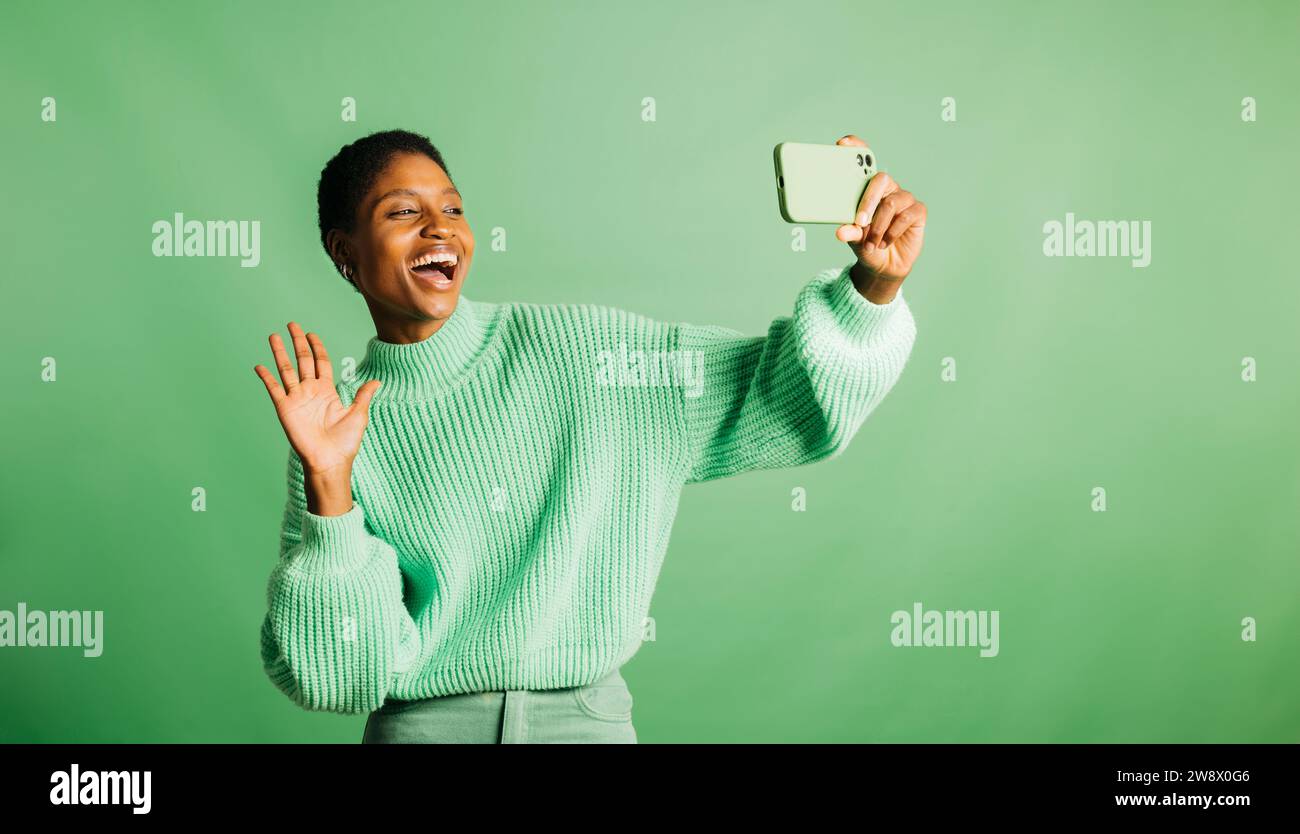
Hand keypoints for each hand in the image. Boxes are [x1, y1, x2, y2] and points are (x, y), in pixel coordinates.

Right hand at [253, 322, 381, 485]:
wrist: (330, 461)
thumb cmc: (345, 442)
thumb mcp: (359, 415)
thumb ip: (363, 395)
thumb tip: (377, 381)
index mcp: (327, 391)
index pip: (320, 362)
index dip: (316, 348)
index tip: (311, 334)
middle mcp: (310, 392)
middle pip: (302, 360)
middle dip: (297, 342)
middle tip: (292, 324)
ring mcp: (296, 399)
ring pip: (286, 370)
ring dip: (279, 353)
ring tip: (273, 335)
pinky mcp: (285, 409)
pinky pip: (274, 389)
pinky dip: (266, 377)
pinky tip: (260, 365)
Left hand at [833, 134, 926, 299]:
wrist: (885, 266)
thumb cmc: (867, 245)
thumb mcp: (854, 239)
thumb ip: (849, 232)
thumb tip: (840, 232)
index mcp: (868, 188)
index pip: (865, 162)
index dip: (856, 149)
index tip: (842, 143)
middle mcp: (887, 189)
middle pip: (880, 179)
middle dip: (868, 200)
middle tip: (859, 221)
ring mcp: (904, 198)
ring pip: (891, 203)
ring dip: (879, 226)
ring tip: (871, 244)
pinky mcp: (918, 212)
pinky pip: (906, 216)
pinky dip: (892, 232)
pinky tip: (885, 243)